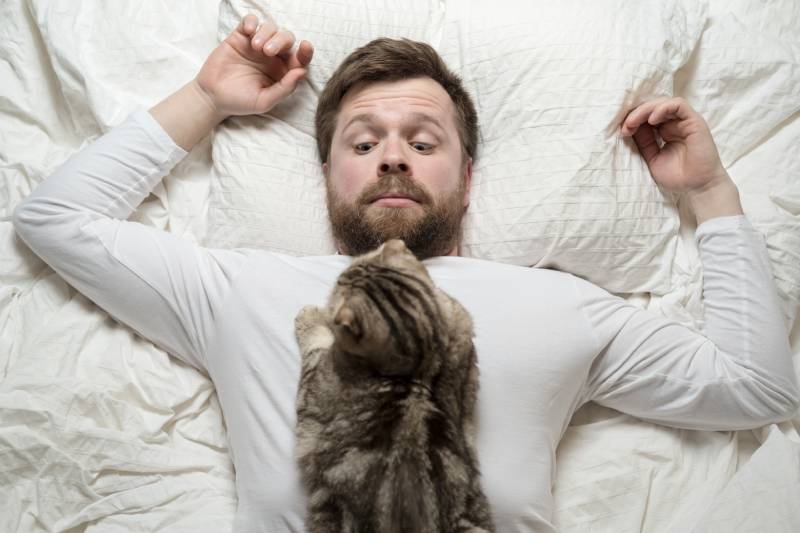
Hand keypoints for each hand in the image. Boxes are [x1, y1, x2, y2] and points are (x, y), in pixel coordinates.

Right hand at [193, 13, 313, 118]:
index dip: (306, 52)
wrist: (213, 96)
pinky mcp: (241, 37)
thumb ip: (284, 88)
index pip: (300, 59)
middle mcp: (273, 57)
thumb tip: (301, 72)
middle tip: (267, 51)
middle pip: (287, 39)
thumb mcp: (265, 101)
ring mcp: (257, 45)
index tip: (305, 46)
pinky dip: (252, 21)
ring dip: (266, 33)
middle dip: (281, 41)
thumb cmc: (241, 101)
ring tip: (255, 46)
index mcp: (283, 72)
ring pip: (271, 27)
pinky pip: (251, 21)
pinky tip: (248, 31)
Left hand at [620, 97, 728, 192]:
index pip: (648, 116)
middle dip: (636, 114)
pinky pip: (679, 105)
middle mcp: (675, 124)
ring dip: (646, 109)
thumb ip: (644, 142)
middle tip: (626, 126)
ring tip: (634, 122)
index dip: (633, 120)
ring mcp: (685, 121)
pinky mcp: (694, 121)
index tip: (623, 132)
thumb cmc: (678, 176)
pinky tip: (652, 120)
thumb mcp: (653, 158)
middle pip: (654, 107)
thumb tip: (629, 127)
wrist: (698, 187)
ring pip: (664, 103)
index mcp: (666, 131)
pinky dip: (663, 108)